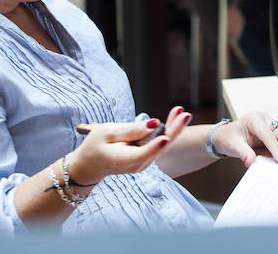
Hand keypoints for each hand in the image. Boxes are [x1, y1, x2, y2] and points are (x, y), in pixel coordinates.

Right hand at [67, 107, 192, 184]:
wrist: (91, 165)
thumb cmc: (96, 146)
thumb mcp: (108, 132)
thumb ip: (131, 129)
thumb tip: (154, 124)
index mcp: (125, 160)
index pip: (143, 154)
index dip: (155, 146)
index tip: (165, 137)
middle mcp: (138, 165)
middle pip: (160, 148)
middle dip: (174, 131)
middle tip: (186, 115)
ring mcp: (144, 162)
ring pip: (163, 145)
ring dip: (173, 128)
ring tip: (181, 112)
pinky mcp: (147, 158)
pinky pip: (160, 144)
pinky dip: (167, 129)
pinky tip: (175, 117)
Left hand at [211, 111, 277, 166]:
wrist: (227, 136)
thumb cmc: (229, 138)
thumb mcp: (232, 146)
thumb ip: (242, 153)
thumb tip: (250, 161)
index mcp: (253, 119)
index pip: (267, 134)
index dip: (276, 147)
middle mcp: (264, 119)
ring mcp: (271, 123)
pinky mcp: (275, 130)